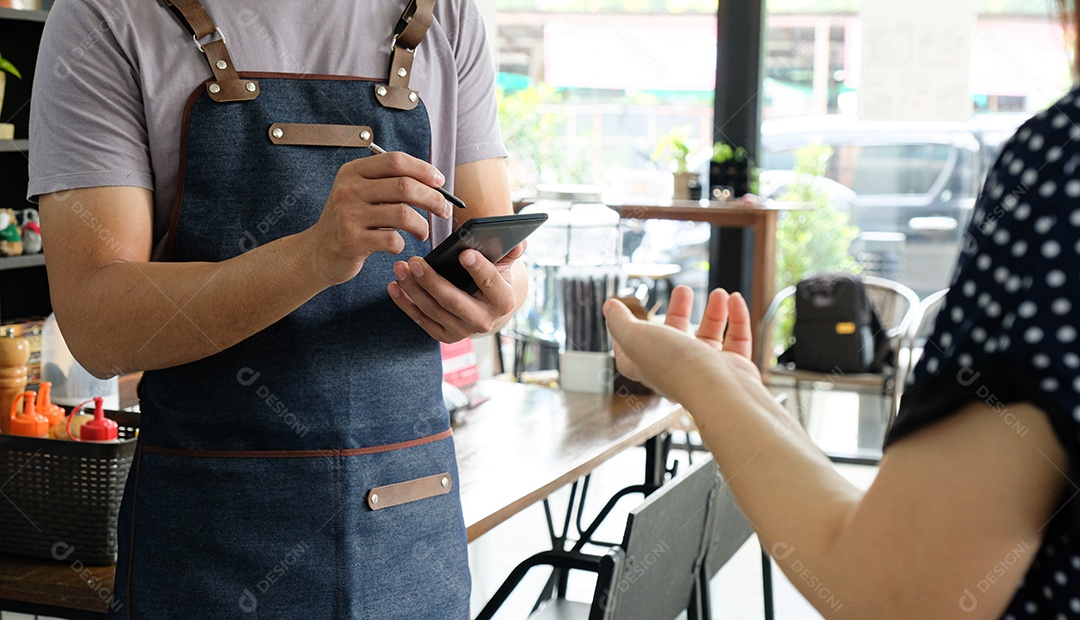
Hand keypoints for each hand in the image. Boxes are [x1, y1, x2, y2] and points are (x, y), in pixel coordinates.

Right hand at [300, 151, 451, 285]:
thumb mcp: (360, 194)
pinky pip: (392, 239)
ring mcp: (348, 215)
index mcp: (353, 172)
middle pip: (404, 186)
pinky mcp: (351, 241)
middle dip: (433, 198)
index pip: (395, 161)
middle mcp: (348, 190)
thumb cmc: (349, 222)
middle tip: (444, 210)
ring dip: (422, 225)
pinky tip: (397, 245)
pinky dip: (402, 244)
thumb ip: (388, 183)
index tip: (440, 182)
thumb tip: (432, 182)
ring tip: (423, 232)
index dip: (423, 169)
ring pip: (403, 214)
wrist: (318, 253)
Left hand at [387, 242, 524, 342]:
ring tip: (400, 268)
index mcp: (503, 301)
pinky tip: (394, 286)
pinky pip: (421, 319)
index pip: (491, 283)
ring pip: (433, 310)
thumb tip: (520, 242)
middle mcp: (484, 321)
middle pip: (454, 300)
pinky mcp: (444, 336)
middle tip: (415, 261)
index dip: (479, 269)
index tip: (464, 253)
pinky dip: (405, 303)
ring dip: (413, 289)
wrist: (488, 311)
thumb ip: (510, 252)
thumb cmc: (493, 280)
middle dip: (432, 281)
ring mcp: (462, 331)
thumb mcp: (504, 266)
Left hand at [603, 286, 758, 397]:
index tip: (625, 318)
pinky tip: (735, 299)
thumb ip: (620, 322)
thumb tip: (609, 307)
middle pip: (675, 336)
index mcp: (649, 367)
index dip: (626, 337)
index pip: (631, 354)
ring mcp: (708, 370)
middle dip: (678, 311)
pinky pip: (737, 340)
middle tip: (683, 291)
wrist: (719, 389)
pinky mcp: (735, 368)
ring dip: (713, 313)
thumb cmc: (675, 366)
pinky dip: (736, 319)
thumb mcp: (635, 337)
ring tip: (718, 292)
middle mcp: (678, 370)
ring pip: (710, 336)